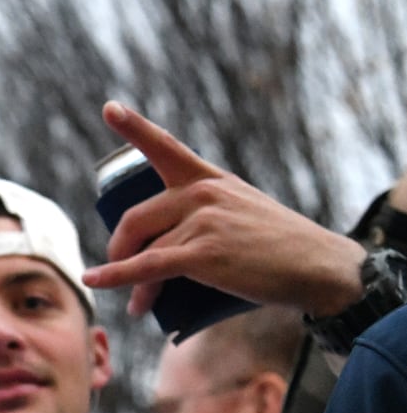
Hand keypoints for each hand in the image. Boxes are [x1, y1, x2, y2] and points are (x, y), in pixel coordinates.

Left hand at [82, 101, 365, 318]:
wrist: (319, 267)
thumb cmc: (280, 247)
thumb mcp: (241, 211)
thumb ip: (205, 214)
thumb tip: (163, 244)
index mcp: (209, 179)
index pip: (165, 146)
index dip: (133, 127)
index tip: (109, 108)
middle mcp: (202, 193)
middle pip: (136, 217)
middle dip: (120, 247)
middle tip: (119, 268)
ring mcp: (202, 221)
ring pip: (144, 251)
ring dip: (130, 281)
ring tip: (137, 304)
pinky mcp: (204, 253)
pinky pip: (147, 266)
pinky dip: (117, 277)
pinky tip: (95, 281)